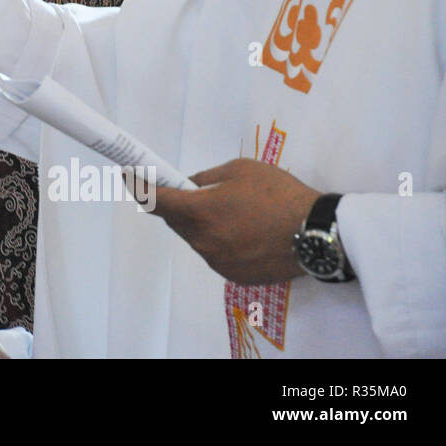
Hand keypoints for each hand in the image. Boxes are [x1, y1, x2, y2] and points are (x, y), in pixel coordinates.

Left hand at [147, 159, 320, 283]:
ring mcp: (217, 261)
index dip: (138, 188)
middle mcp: (203, 240)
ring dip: (201, 225)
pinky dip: (220, 241)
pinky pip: (215, 254)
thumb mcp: (240, 170)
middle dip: (177, 206)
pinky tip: (243, 232)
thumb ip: (206, 178)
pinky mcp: (233, 275)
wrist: (317, 233)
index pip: (156, 201)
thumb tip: (189, 185)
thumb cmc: (279, 194)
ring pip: (196, 239)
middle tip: (190, 193)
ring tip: (231, 213)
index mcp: (200, 211)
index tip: (128, 178)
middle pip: (176, 222)